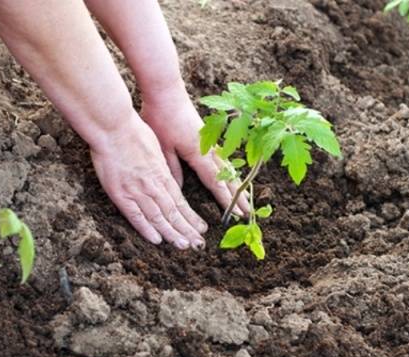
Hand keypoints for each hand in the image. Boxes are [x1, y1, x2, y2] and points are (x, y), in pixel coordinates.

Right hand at [90, 113, 206, 248]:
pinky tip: (157, 240)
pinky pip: (135, 215)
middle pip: (173, 212)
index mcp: (162, 173)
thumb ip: (161, 165)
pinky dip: (146, 229)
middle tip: (199, 244)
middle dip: (187, 229)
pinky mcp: (120, 193)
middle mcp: (153, 185)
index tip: (201, 228)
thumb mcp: (155, 147)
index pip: (180, 201)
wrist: (113, 126)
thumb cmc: (132, 131)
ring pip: (158, 217)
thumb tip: (166, 176)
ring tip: (184, 246)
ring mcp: (137, 190)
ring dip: (172, 233)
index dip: (191, 217)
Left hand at [141, 87, 249, 214]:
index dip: (225, 199)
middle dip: (237, 195)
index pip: (214, 181)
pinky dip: (229, 170)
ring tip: (245, 198)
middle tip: (248, 213)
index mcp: (197, 153)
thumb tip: (179, 191)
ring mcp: (209, 141)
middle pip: (226, 176)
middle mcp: (208, 148)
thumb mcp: (162, 147)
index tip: (236, 214)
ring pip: (227, 167)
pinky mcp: (207, 135)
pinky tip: (231, 175)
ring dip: (236, 183)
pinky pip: (222, 157)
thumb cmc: (160, 117)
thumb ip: (172, 169)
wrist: (165, 90)